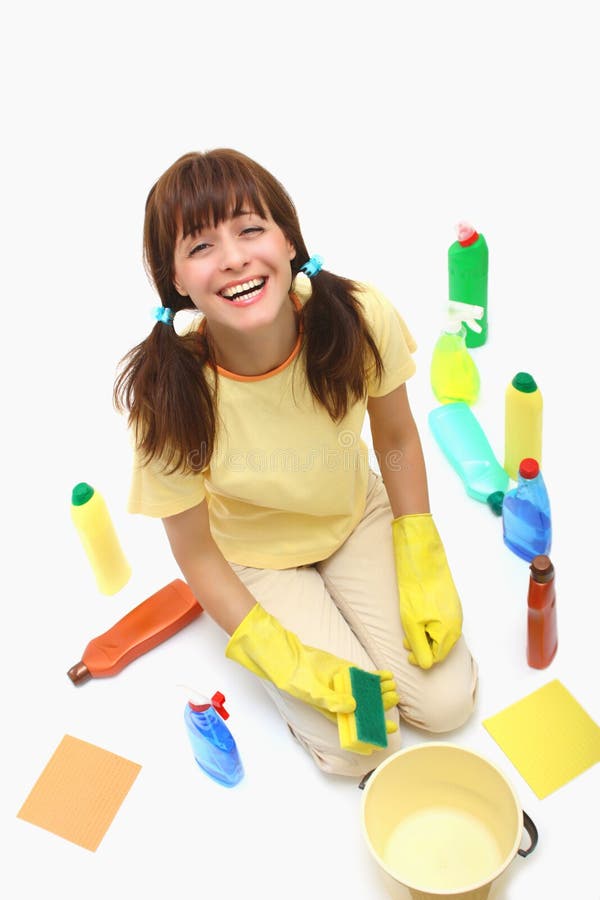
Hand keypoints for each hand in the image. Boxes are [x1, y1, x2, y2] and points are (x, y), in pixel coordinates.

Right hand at [225, 603, 398, 724]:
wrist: (286, 654)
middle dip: (378, 712)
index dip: (367, 733)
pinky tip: (387, 676)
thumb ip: (332, 700)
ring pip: (366, 691)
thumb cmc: (293, 678)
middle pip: (363, 709)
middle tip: (393, 714)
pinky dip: (375, 676)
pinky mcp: (343, 669)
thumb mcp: (311, 692)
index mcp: (330, 710)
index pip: (352, 726)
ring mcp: (342, 684)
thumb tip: (353, 707)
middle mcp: (338, 699)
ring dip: (380, 692)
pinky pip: (363, 675)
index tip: (381, 739)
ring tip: (395, 692)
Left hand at [391, 513, 462, 668]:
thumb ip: (419, 646)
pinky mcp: (450, 601)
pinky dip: (429, 624)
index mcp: (450, 631)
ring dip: (424, 635)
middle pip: (440, 646)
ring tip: (409, 628)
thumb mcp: (412, 623)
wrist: (422, 560)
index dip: (420, 658)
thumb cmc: (416, 591)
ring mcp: (455, 611)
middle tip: (405, 640)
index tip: (407, 653)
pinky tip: (417, 616)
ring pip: (440, 633)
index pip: (437, 657)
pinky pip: (442, 621)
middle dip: (422, 646)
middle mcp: (457, 623)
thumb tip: (425, 665)